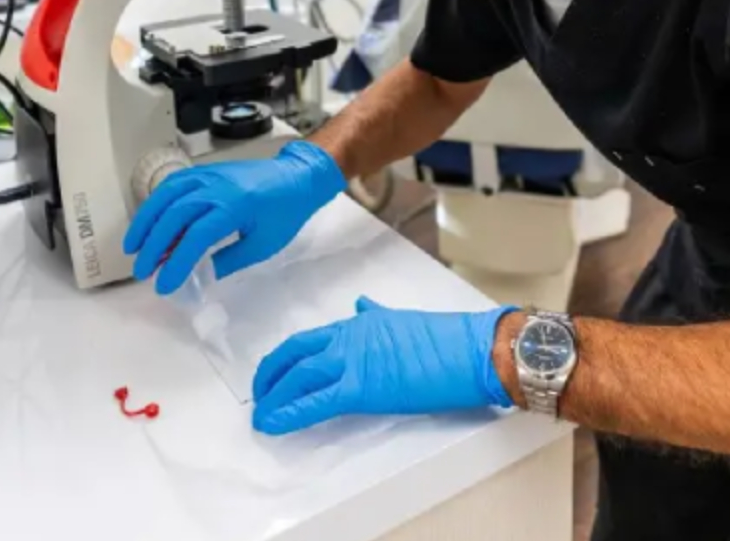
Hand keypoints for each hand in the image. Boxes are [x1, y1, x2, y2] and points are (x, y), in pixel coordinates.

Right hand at [122, 141, 345, 294]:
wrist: (296, 177)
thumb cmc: (284, 213)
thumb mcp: (262, 245)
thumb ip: (228, 260)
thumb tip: (199, 276)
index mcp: (235, 207)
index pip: (196, 237)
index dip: (176, 262)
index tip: (164, 284)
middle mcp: (217, 187)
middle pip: (174, 215)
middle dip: (153, 245)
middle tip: (142, 270)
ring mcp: (208, 174)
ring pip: (166, 195)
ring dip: (146, 221)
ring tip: (133, 247)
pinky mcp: (204, 171)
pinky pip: (172, 184)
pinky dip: (156, 203)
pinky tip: (148, 222)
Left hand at [252, 297, 516, 434]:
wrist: (470, 350)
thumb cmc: (448, 340)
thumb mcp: (403, 320)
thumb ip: (376, 315)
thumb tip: (362, 304)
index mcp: (360, 323)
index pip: (310, 339)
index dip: (286, 358)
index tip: (274, 373)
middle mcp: (349, 337)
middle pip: (295, 354)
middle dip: (270, 375)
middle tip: (259, 395)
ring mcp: (353, 361)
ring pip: (298, 376)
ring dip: (273, 397)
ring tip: (261, 415)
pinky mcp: (361, 388)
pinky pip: (314, 403)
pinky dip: (288, 414)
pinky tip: (273, 424)